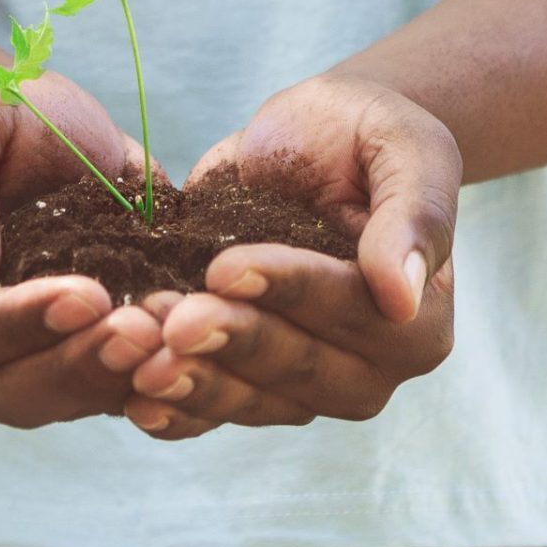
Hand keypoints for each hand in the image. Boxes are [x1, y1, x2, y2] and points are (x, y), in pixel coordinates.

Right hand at [0, 73, 167, 426]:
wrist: (43, 127)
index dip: (18, 322)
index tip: (86, 294)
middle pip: (12, 391)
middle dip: (82, 365)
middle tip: (145, 329)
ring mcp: (25, 368)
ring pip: (71, 400)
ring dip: (127, 374)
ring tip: (182, 332)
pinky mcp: (87, 363)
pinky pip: (121, 387)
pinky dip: (161, 372)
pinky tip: (200, 337)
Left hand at [122, 74, 459, 439]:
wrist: (312, 141)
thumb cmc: (366, 136)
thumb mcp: (404, 149)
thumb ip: (414, 216)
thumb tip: (403, 296)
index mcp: (417, 321)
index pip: (351, 312)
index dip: (288, 290)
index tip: (225, 266)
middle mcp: (368, 370)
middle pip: (297, 367)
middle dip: (229, 340)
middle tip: (169, 317)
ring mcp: (304, 387)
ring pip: (248, 399)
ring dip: (190, 379)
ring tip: (135, 350)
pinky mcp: (249, 385)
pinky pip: (211, 411)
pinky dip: (171, 407)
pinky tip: (129, 397)